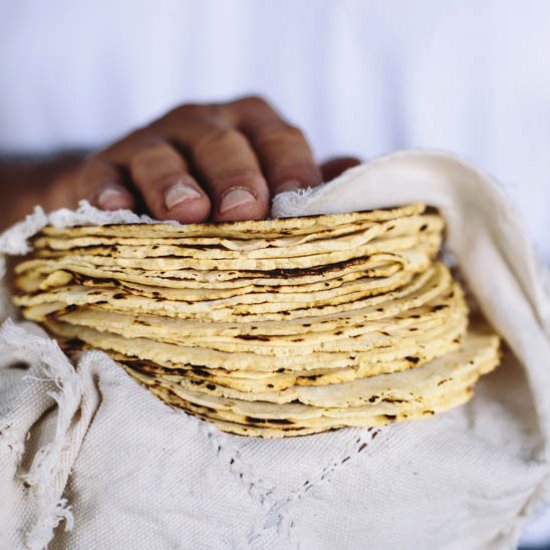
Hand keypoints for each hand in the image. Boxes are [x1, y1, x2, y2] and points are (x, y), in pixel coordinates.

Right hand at [69, 96, 359, 222]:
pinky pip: (105, 176)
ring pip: (162, 154)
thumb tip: (356, 174)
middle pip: (222, 141)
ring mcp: (151, 142)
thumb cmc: (219, 194)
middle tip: (245, 211)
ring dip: (174, 182)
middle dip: (236, 174)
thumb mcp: (266, 182)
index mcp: (251, 127)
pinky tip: (117, 211)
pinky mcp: (104, 167)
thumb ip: (306, 182)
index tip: (299, 206)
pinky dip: (111, 192)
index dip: (291, 170)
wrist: (141, 193)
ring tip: (187, 213)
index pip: (281, 140)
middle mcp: (203, 124)